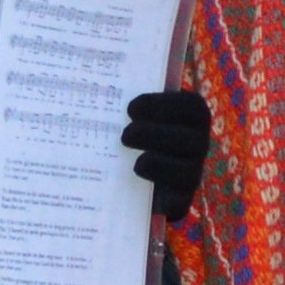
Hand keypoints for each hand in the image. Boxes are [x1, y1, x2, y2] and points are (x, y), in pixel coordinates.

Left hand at [123, 86, 213, 225]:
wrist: (128, 178)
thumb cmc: (129, 134)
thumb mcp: (129, 113)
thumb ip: (122, 100)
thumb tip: (87, 82)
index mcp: (191, 118)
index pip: (192, 107)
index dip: (164, 105)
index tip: (130, 108)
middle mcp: (197, 145)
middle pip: (192, 140)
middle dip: (157, 136)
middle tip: (125, 136)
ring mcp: (191, 174)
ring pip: (188, 172)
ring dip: (159, 166)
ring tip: (134, 164)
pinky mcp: (180, 202)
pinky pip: (179, 203)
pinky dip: (162, 200)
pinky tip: (142, 194)